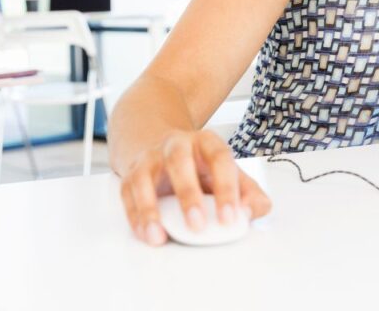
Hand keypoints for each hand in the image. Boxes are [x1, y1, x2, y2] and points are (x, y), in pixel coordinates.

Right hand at [119, 129, 271, 245]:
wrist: (165, 147)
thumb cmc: (202, 167)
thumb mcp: (230, 174)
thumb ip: (249, 193)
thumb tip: (251, 210)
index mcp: (206, 143)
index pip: (219, 158)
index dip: (226, 188)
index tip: (231, 217)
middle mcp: (176, 145)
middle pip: (179, 161)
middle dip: (188, 194)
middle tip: (197, 225)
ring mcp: (151, 158)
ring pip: (145, 176)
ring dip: (150, 207)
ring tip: (158, 235)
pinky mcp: (132, 174)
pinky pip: (128, 193)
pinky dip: (134, 215)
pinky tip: (145, 233)